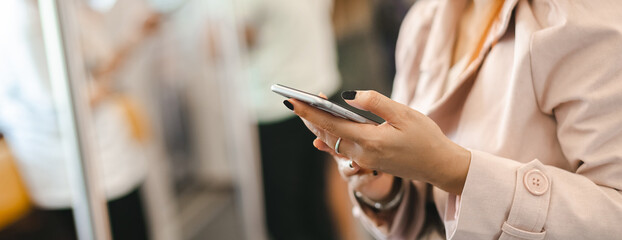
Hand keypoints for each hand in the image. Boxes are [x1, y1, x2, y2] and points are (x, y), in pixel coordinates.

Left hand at [287, 90, 470, 194]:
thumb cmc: (425, 137)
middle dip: (310, 117)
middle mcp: (361, 153)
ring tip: (305, 110)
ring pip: (332, 142)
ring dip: (318, 127)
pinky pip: (341, 150)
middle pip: (327, 133)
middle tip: (295, 99)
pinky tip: (318, 136)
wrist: (439, 165)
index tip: (292, 100)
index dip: (309, 112)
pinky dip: (329, 140)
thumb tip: (350, 96)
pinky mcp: (368, 161)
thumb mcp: (404, 114)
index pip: (331, 124)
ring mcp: (364, 159)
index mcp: (369, 140)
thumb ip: (376, 103)